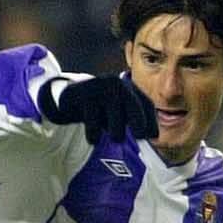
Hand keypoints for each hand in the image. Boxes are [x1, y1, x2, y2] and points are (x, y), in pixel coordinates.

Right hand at [39, 74, 157, 144]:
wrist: (68, 96)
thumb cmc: (99, 108)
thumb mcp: (117, 110)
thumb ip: (133, 119)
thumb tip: (154, 136)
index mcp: (128, 87)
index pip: (146, 104)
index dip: (151, 121)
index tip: (153, 137)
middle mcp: (117, 84)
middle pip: (134, 109)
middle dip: (138, 125)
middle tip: (139, 138)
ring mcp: (101, 88)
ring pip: (115, 121)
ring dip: (114, 133)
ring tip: (109, 134)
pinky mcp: (85, 95)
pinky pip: (94, 124)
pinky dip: (94, 135)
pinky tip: (93, 137)